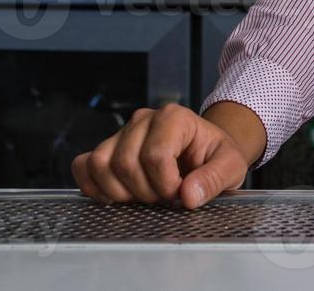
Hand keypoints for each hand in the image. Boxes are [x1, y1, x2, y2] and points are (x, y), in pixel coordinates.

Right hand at [72, 103, 251, 209]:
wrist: (205, 152)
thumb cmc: (215, 156)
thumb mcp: (230, 166)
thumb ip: (214, 179)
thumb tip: (188, 195)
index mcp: (174, 117)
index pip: (156, 155)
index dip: (166, 184)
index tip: (179, 193)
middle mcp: (144, 120)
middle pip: (126, 163)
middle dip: (145, 192)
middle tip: (163, 196)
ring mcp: (121, 132)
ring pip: (100, 164)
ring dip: (119, 192)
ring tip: (143, 195)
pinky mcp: (107, 148)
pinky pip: (83, 165)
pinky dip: (93, 186)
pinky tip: (117, 195)